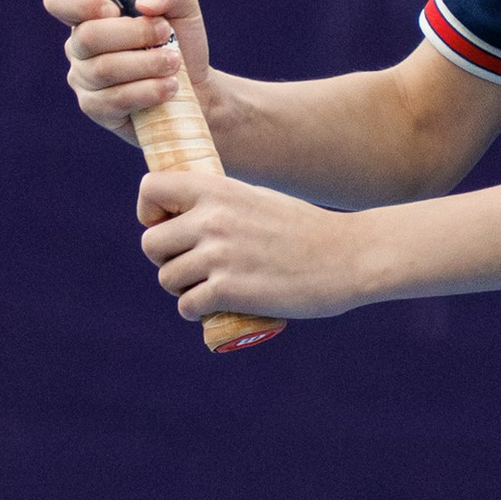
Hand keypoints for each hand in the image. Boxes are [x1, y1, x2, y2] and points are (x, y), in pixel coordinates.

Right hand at [43, 0, 213, 145]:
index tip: (114, 9)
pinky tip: (169, 87)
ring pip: (104, 69)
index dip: (81, 3)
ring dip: (147, 64)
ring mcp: (84, 80)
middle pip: (88, 37)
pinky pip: (115, 99)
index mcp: (90, 15)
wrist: (196, 86)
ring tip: (174, 64)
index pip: (59, 1)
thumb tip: (144, 4)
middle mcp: (79, 47)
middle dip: (134, 35)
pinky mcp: (97, 109)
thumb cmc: (181, 41)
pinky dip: (148, 91)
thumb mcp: (183, 5)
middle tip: (166, 35)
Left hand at [138, 166, 367, 325]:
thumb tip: (184, 219)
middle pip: (151, 244)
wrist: (349, 255)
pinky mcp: (229, 291)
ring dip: (183, 288)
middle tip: (193, 266)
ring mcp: (219, 255)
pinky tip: (213, 307)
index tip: (170, 227)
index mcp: (218, 189)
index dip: (151, 213)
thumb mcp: (257, 198)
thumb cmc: (305, 229)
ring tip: (208, 287)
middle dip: (167, 258)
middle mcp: (212, 219)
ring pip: (167, 279)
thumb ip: (220, 204)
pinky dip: (196, 310)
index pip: (150, 190)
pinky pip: (187, 305)